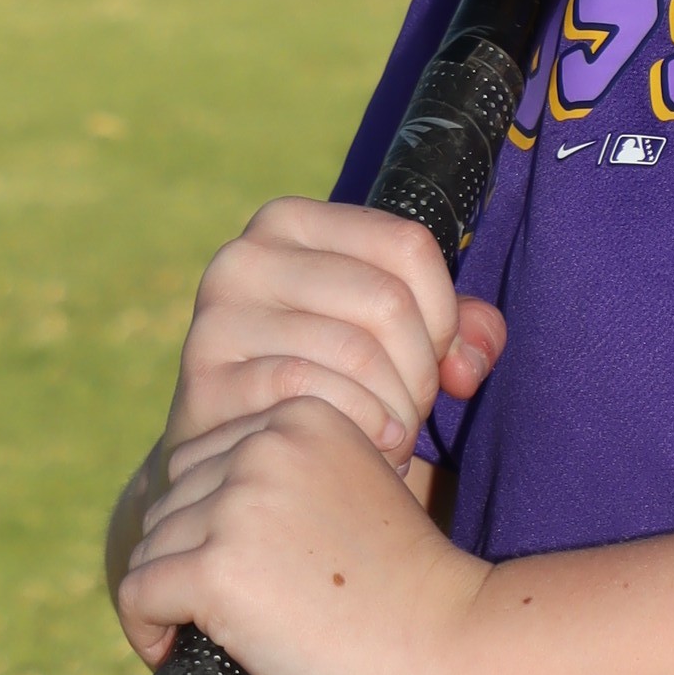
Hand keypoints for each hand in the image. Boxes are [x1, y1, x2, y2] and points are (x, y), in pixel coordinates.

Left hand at [117, 393, 487, 674]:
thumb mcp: (358, 490)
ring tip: (228, 634)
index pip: (203, 459)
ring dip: (173, 597)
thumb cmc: (413, 588)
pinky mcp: (218, 567)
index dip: (212, 522)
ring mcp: (239, 504)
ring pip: (151, 546)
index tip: (250, 573)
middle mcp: (265, 445)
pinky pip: (137, 591)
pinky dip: (148, 629)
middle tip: (244, 611)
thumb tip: (208, 505)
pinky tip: (184, 652)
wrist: (455, 647)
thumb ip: (297, 477)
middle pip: (171, 498)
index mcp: (303, 414)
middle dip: (190, 557)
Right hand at [167, 198, 505, 471]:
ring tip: (394, 440)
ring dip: (396, 412)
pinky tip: (365, 450)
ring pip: (356, 352)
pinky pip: (312, 393)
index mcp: (292, 222)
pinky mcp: (206, 380)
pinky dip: (358, 428)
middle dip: (420, 373)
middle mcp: (245, 256)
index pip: (408, 245)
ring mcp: (218, 317)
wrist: (237, 452)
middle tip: (412, 416)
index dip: (444, 315)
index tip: (436, 363)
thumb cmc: (334, 382)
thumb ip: (460, 330)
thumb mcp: (396, 337)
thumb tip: (467, 365)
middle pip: (387, 300)